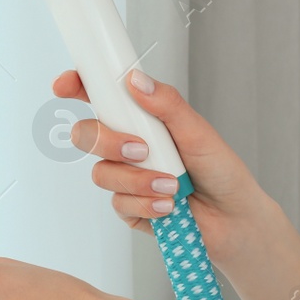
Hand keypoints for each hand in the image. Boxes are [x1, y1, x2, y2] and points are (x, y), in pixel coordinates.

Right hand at [57, 66, 273, 270]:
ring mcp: (125, 177)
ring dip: (137, 180)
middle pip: (87, 134)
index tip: (66, 85)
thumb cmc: (220, 170)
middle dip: (108, 142)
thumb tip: (136, 79)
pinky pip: (117, 202)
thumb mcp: (198, 131)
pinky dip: (145, 203)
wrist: (234, 219)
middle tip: (141, 150)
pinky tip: (168, 205)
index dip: (77, 86)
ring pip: (101, 173)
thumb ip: (167, 105)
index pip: (100, 97)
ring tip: (172, 186)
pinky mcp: (128, 207)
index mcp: (143, 118)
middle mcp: (128, 145)